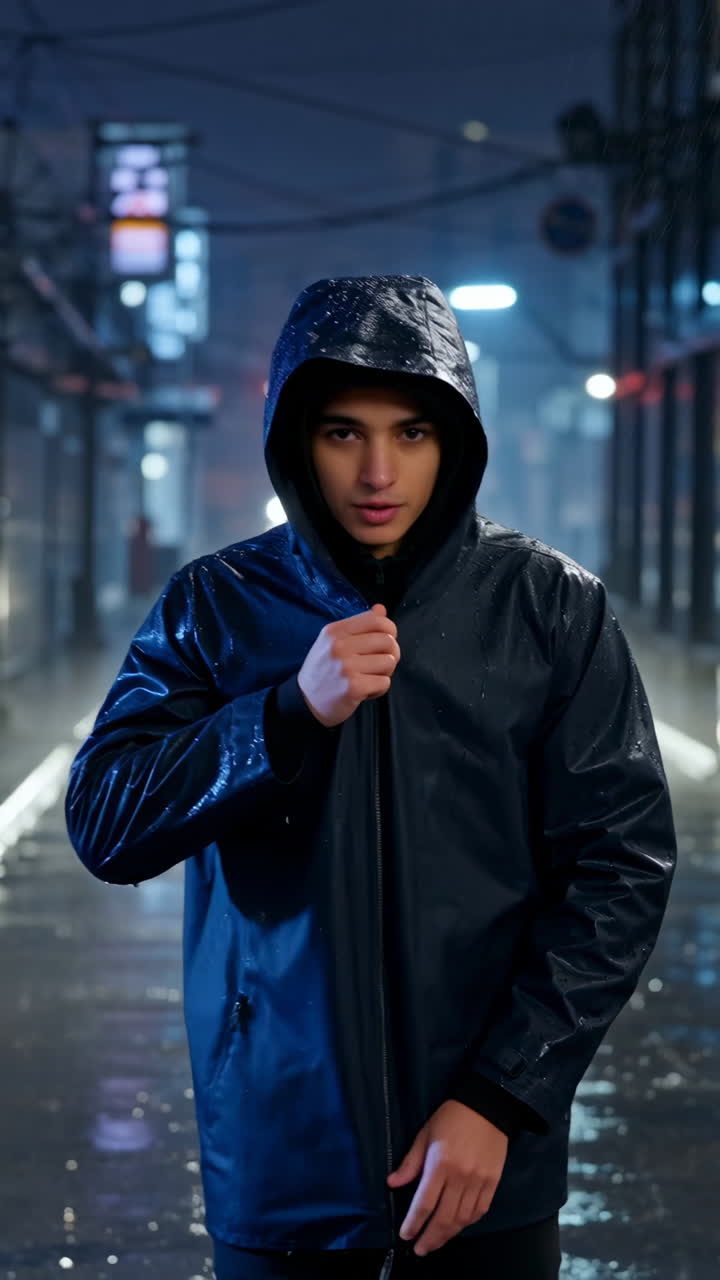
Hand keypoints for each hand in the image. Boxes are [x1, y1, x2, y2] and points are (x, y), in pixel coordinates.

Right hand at [297, 603, 399, 727]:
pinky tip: (364, 691)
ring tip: (368, 678)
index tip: (385, 642)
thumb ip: (359, 625)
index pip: (377, 620)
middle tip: (378, 664)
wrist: (305, 701)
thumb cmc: (323, 670)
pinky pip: (384, 682)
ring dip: (384, 673)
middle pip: (388, 641)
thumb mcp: (334, 641)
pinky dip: (378, 689)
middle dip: (390, 653)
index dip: (390, 630)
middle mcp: (339, 646)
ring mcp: (346, 667)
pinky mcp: (353, 687)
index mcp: (336, 631)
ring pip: (389, 662)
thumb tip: (381, 609)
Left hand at [387, 1100, 507, 1255]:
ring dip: (448, 1235)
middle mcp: (460, 1176)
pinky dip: (468, 1223)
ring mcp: (479, 1181)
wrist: (487, 1106)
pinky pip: (480, 1211)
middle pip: (444, 1218)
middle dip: (430, 1238)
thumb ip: (410, 1162)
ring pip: (462, 1219)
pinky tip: (458, 1226)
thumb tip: (392, 1183)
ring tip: (436, 1242)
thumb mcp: (425, 1135)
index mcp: (440, 1164)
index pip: (424, 1203)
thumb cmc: (451, 1117)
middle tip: (420, 1249)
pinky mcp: (493, 1182)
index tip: (406, 1235)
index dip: (413, 1223)